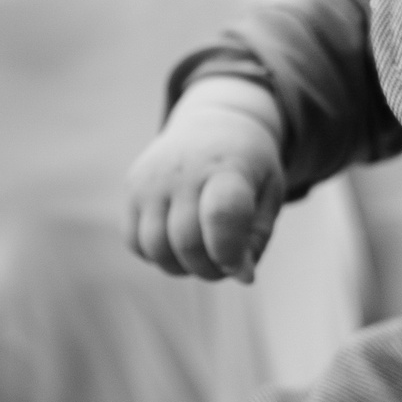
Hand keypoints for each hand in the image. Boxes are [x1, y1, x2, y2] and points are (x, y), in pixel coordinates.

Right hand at [125, 77, 284, 281]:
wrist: (212, 124)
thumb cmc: (247, 167)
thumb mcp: (269, 194)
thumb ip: (258, 238)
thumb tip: (241, 277)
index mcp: (227, 167)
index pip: (221, 215)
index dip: (229, 252)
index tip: (240, 264)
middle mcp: (183, 170)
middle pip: (188, 243)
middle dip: (210, 269)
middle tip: (225, 266)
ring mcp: (152, 179)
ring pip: (156, 248)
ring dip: (182, 268)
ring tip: (202, 257)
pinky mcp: (132, 187)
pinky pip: (135, 242)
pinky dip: (157, 255)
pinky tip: (177, 243)